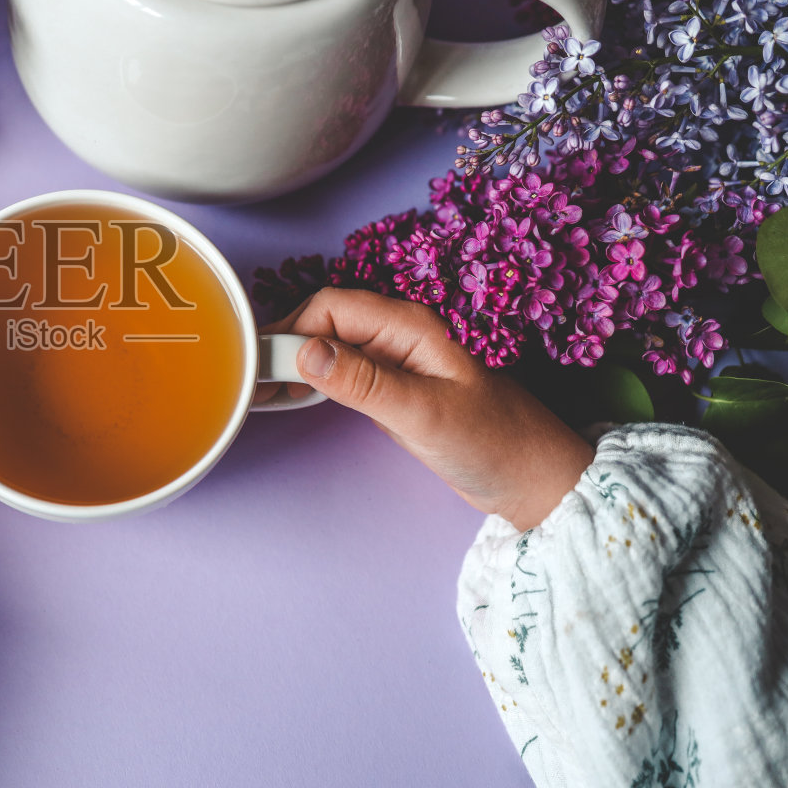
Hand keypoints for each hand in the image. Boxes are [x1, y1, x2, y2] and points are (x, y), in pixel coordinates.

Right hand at [255, 288, 592, 530]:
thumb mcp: (423, 415)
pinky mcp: (394, 388)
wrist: (534, 481)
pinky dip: (312, 381)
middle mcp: (401, 334)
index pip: (331, 306)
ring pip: (329, 345)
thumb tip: (305, 351)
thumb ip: (363, 382)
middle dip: (285, 345)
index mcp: (411, 325)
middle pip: (324, 320)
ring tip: (264, 393)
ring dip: (295, 363)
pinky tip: (293, 399)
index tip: (261, 365)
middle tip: (253, 384)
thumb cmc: (495, 444)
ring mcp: (397, 361)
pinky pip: (342, 371)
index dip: (291, 329)